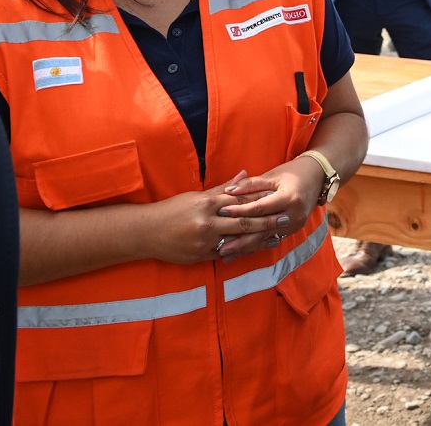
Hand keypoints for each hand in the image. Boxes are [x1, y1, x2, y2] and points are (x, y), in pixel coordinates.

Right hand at [145, 171, 270, 264]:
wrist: (146, 232)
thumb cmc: (172, 210)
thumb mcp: (197, 196)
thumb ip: (223, 188)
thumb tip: (245, 174)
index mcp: (207, 204)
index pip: (239, 201)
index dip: (260, 200)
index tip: (277, 199)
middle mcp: (207, 223)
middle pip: (243, 222)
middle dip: (266, 221)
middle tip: (285, 219)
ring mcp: (204, 241)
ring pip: (237, 240)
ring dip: (258, 240)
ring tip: (275, 237)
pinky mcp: (200, 256)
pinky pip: (225, 254)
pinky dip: (240, 251)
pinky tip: (254, 249)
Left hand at [213, 157, 322, 257]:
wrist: (318, 176)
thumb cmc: (293, 172)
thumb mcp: (273, 175)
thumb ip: (251, 184)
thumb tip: (228, 191)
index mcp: (290, 198)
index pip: (260, 208)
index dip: (240, 210)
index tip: (222, 212)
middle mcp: (295, 214)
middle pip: (263, 229)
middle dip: (240, 239)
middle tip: (220, 246)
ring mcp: (296, 224)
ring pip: (266, 238)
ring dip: (246, 247)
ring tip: (226, 254)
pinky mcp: (294, 229)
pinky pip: (272, 238)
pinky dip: (256, 245)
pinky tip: (241, 251)